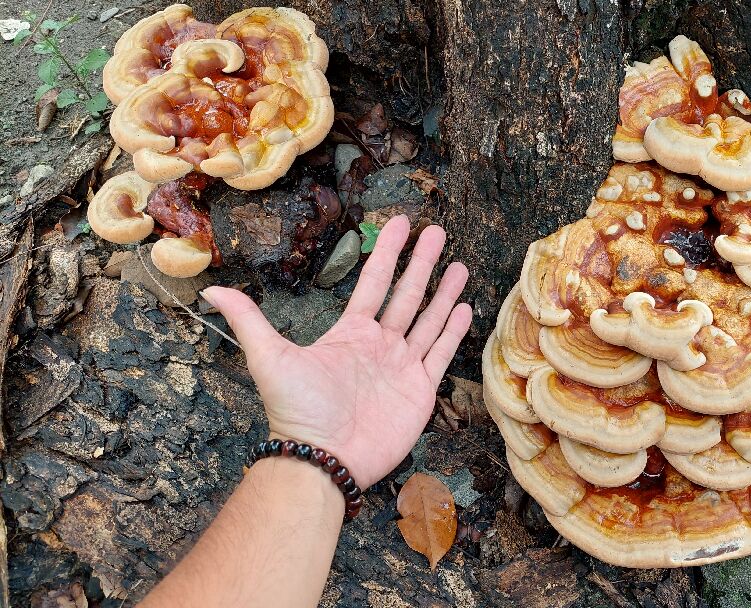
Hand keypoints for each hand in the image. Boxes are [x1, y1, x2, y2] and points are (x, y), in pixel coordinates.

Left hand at [201, 216, 471, 488]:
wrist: (324, 459)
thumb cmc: (298, 411)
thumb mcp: (269, 358)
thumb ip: (249, 320)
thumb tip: (211, 288)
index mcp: (350, 334)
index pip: (374, 283)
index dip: (388, 253)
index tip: (402, 223)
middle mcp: (379, 345)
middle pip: (407, 295)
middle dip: (422, 263)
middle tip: (438, 232)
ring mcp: (401, 367)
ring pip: (428, 320)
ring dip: (444, 293)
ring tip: (460, 265)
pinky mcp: (420, 390)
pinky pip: (440, 354)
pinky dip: (453, 331)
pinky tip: (464, 309)